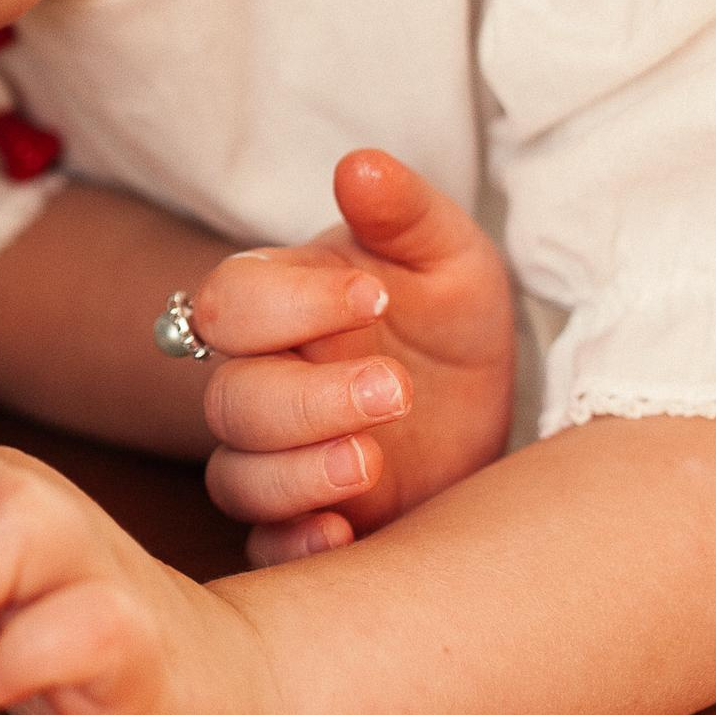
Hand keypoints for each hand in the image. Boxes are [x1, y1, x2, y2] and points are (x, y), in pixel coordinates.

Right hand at [189, 148, 514, 567]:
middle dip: (308, 399)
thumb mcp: (449, 257)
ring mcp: (274, 461)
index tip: (379, 296)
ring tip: (369, 464)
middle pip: (232, 399)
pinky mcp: (302, 526)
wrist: (483, 413)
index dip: (292, 304)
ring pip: (237, 477)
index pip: (232, 302)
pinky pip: (264, 550)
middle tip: (395, 390)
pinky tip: (340, 534)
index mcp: (278, 308)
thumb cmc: (448, 321)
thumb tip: (358, 165)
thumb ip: (403, 212)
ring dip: (296, 474)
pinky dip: (293, 546)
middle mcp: (260, 385)